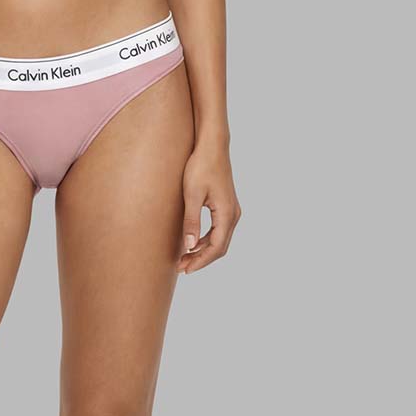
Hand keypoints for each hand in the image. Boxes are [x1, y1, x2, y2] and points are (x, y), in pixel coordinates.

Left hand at [177, 139, 239, 273]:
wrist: (212, 146)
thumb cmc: (200, 166)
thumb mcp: (192, 194)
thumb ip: (191, 221)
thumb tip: (189, 246)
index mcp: (226, 214)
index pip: (215, 247)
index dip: (200, 261)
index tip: (185, 269)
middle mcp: (233, 214)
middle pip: (220, 247)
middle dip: (201, 259)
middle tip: (182, 267)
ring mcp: (232, 210)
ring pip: (220, 239)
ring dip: (203, 250)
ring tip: (184, 257)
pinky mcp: (226, 205)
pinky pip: (219, 230)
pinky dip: (206, 240)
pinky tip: (192, 242)